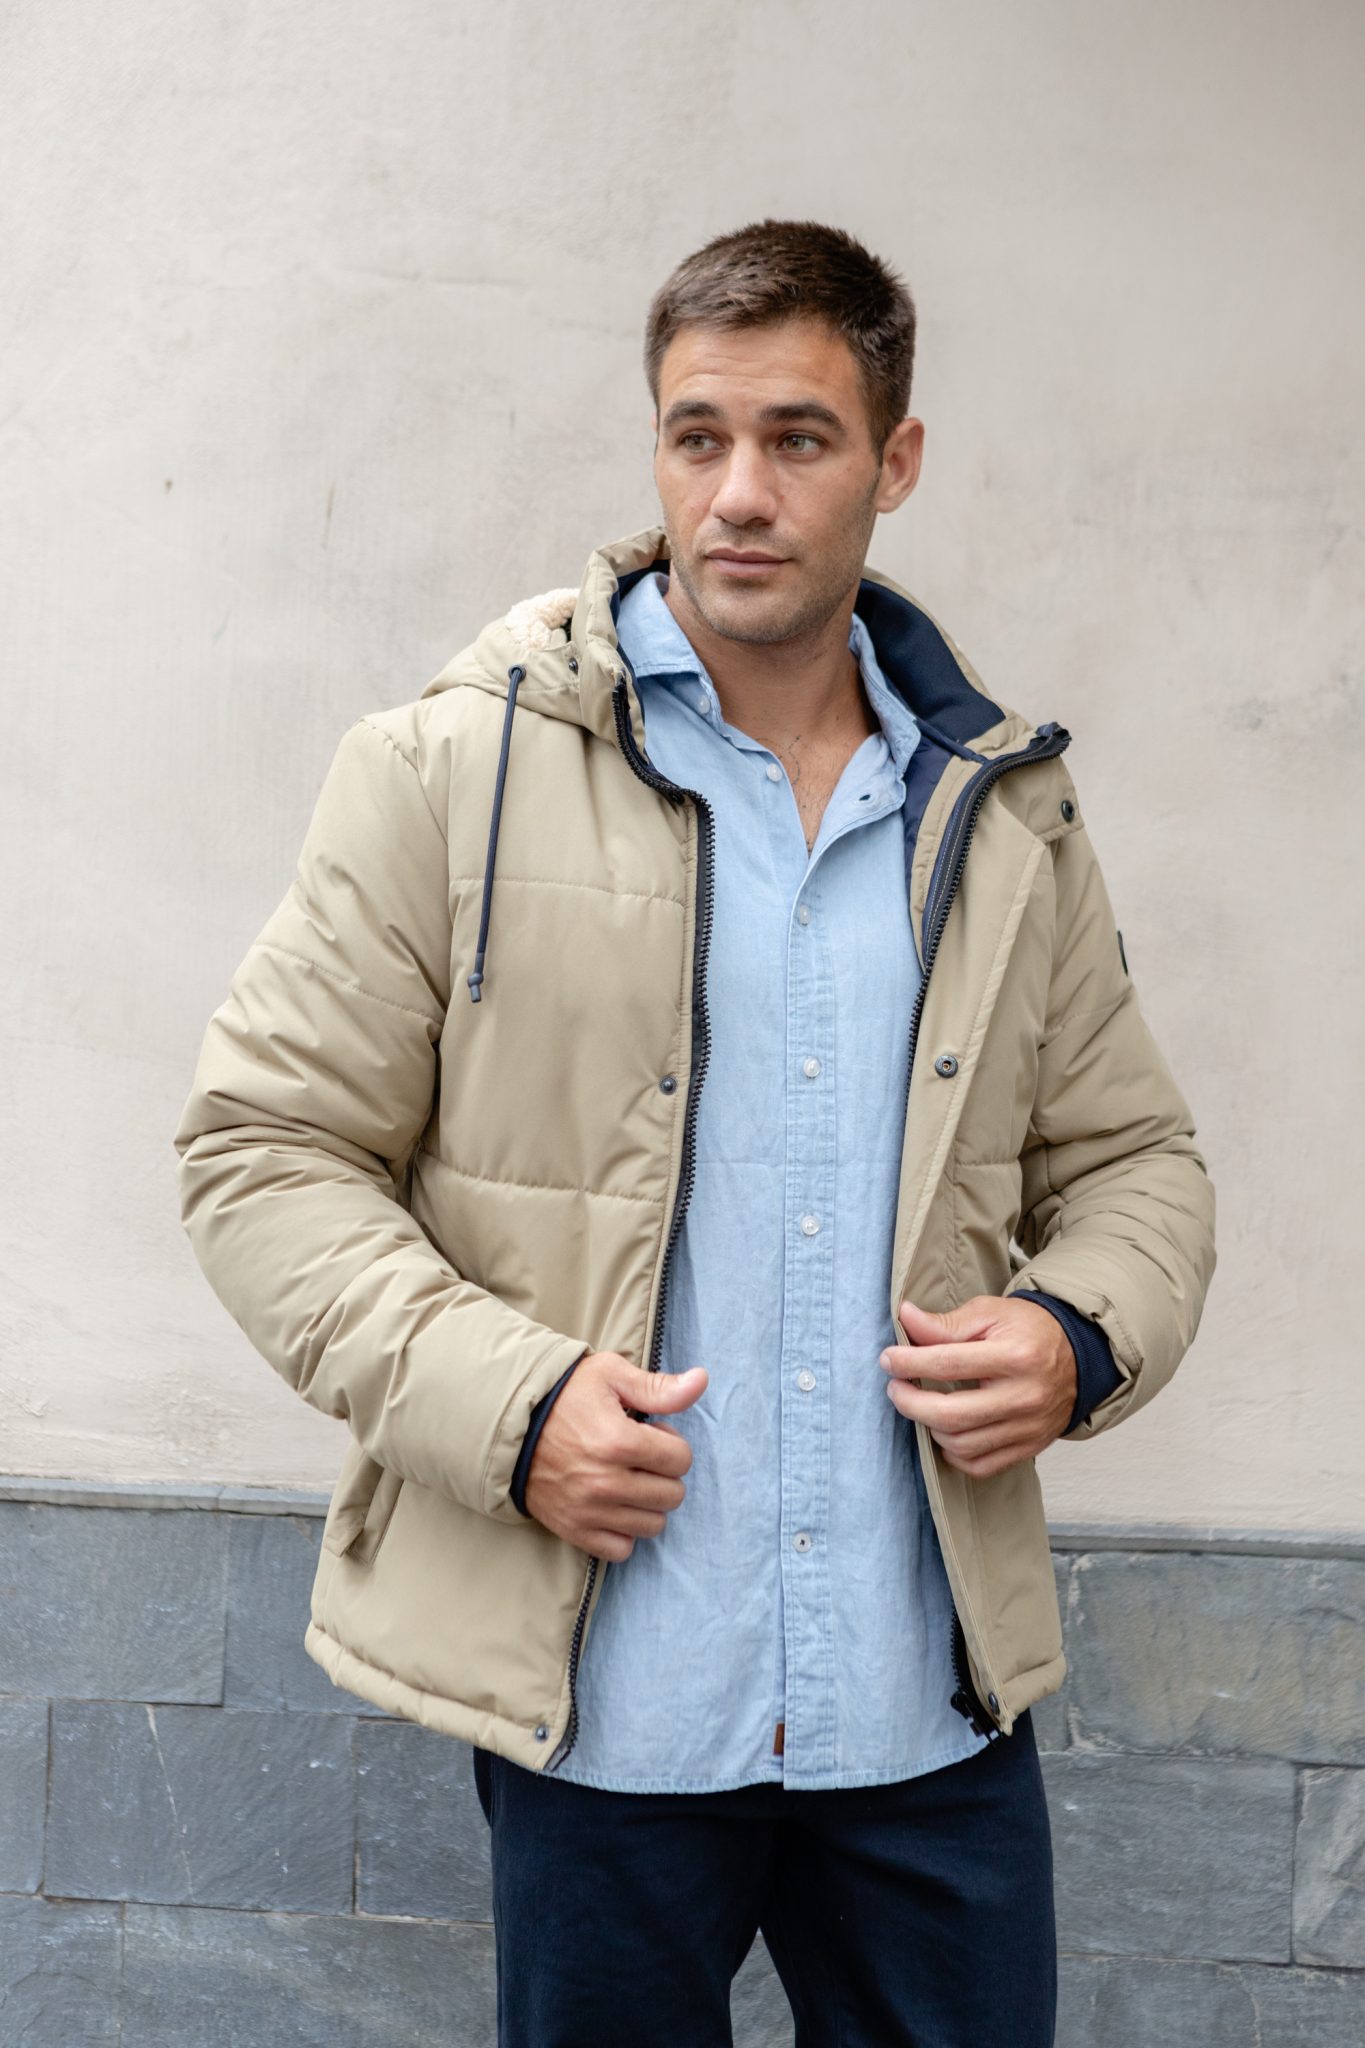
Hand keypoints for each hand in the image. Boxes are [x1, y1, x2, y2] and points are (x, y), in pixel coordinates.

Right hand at [523, 1351, 707, 1560]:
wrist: (512, 1425)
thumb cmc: (566, 1396)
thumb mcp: (611, 1376)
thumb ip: (659, 1387)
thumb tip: (702, 1381)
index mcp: (619, 1441)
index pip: (681, 1460)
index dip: (672, 1444)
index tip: (653, 1435)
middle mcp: (606, 1481)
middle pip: (673, 1495)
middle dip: (664, 1474)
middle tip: (641, 1457)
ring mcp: (588, 1510)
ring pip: (653, 1525)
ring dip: (648, 1503)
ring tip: (629, 1480)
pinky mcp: (573, 1530)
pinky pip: (622, 1550)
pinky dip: (624, 1532)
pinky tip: (615, 1506)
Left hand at [879, 1296, 1075, 1478]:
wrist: (1077, 1356)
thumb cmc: (1028, 1330)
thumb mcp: (990, 1313)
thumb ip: (946, 1322)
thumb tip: (905, 1318)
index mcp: (1017, 1355)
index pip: (949, 1364)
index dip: (910, 1362)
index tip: (888, 1359)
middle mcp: (1025, 1397)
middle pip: (952, 1414)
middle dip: (910, 1403)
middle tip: (895, 1388)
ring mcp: (1029, 1428)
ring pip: (962, 1445)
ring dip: (929, 1427)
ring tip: (920, 1405)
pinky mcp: (1030, 1448)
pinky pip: (981, 1466)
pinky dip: (954, 1454)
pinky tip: (945, 1430)